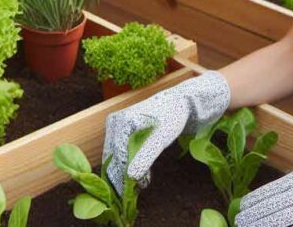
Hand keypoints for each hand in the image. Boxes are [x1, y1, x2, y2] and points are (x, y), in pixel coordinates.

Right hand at [102, 71, 229, 193]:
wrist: (179, 101)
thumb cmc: (172, 117)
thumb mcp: (160, 139)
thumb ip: (145, 157)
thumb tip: (131, 177)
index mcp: (122, 122)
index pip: (118, 155)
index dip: (123, 175)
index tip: (131, 190)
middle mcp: (115, 122)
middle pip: (113, 155)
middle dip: (122, 175)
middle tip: (133, 191)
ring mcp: (117, 124)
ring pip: (115, 153)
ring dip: (124, 170)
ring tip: (139, 184)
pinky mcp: (122, 128)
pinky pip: (120, 148)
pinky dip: (127, 161)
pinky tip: (139, 173)